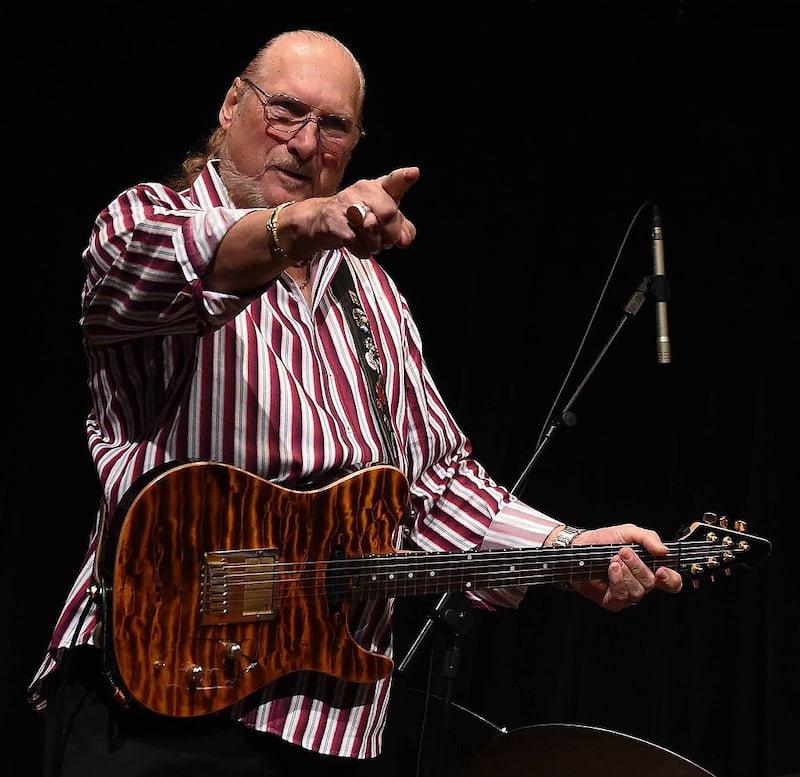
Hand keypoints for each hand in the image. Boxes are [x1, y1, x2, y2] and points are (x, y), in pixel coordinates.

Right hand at [332, 166, 419, 257]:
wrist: (323, 221)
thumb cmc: (359, 219)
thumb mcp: (385, 221)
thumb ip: (402, 229)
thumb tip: (404, 240)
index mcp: (379, 188)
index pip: (394, 181)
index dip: (404, 178)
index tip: (414, 173)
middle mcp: (363, 191)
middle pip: (388, 213)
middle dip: (391, 235)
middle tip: (386, 241)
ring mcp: (346, 204)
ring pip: (371, 228)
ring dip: (375, 244)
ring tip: (371, 243)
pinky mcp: (334, 220)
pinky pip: (355, 241)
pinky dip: (361, 250)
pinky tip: (359, 247)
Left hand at [568, 523, 682, 611]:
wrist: (580, 546)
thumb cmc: (605, 540)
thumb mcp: (628, 532)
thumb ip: (648, 538)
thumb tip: (664, 550)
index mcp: (650, 569)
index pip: (671, 582)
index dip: (671, 579)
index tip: (661, 570)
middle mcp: (641, 584)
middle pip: (651, 584)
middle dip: (638, 566)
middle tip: (624, 552)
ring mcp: (628, 595)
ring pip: (637, 591)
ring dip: (626, 572)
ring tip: (614, 559)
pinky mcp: (613, 602)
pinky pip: (622, 596)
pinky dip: (617, 580)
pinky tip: (611, 569)